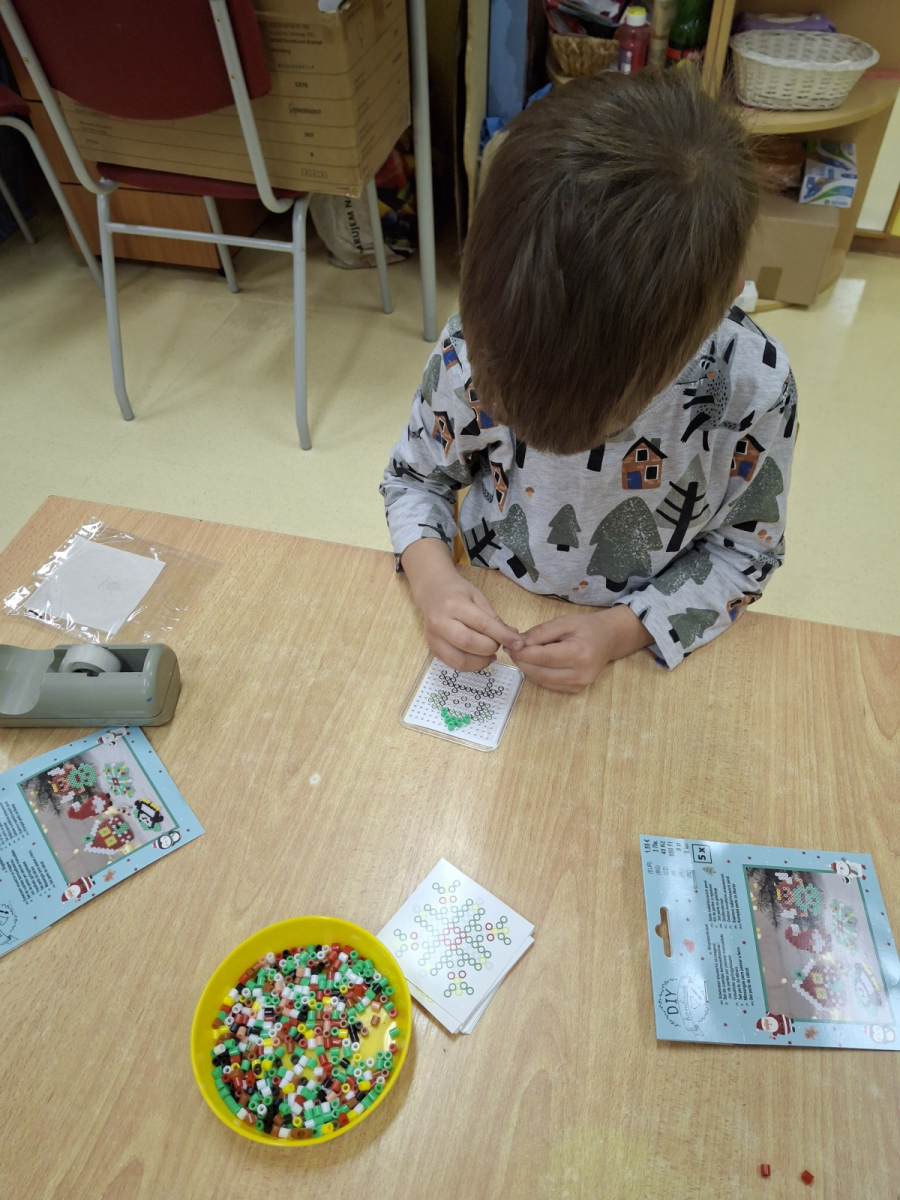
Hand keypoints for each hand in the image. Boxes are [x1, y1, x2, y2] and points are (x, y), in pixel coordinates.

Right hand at [402, 539, 522, 671]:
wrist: (431, 592)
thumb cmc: (457, 593)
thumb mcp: (478, 597)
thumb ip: (495, 619)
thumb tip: (514, 639)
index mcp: (453, 605)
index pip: (481, 624)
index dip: (502, 636)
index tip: (518, 643)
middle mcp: (439, 622)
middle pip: (468, 643)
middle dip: (490, 648)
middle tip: (498, 645)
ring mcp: (433, 638)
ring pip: (459, 660)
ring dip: (481, 662)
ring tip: (490, 655)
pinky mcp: (432, 650)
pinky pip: (453, 664)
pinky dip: (470, 666)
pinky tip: (478, 658)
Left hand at [509, 605, 652, 693]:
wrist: (608, 640)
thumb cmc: (586, 628)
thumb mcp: (564, 622)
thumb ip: (541, 632)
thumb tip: (520, 643)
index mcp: (579, 654)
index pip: (544, 657)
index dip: (523, 653)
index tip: (510, 645)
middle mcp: (580, 674)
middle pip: (540, 672)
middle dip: (522, 661)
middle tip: (511, 649)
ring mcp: (578, 685)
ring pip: (541, 681)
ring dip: (527, 668)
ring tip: (521, 654)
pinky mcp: (575, 691)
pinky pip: (548, 685)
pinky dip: (537, 674)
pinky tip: (535, 663)